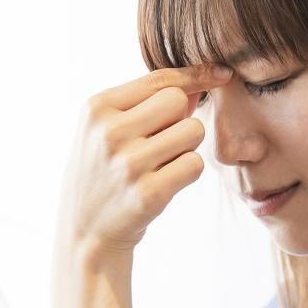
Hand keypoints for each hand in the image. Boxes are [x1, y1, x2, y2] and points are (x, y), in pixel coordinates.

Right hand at [59, 62, 229, 254]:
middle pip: (178, 101)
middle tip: (162, 142)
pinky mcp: (148, 194)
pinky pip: (195, 164)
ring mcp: (128, 164)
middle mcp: (110, 132)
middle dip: (181, 119)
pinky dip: (187, 172)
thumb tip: (201, 79)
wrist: (85, 232)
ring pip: (192, 131)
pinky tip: (165, 182)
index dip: (196, 75)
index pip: (159, 79)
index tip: (222, 74)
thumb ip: (147, 102)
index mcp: (97, 108)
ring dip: (186, 147)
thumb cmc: (104, 172)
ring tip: (161, 164)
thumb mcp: (107, 130)